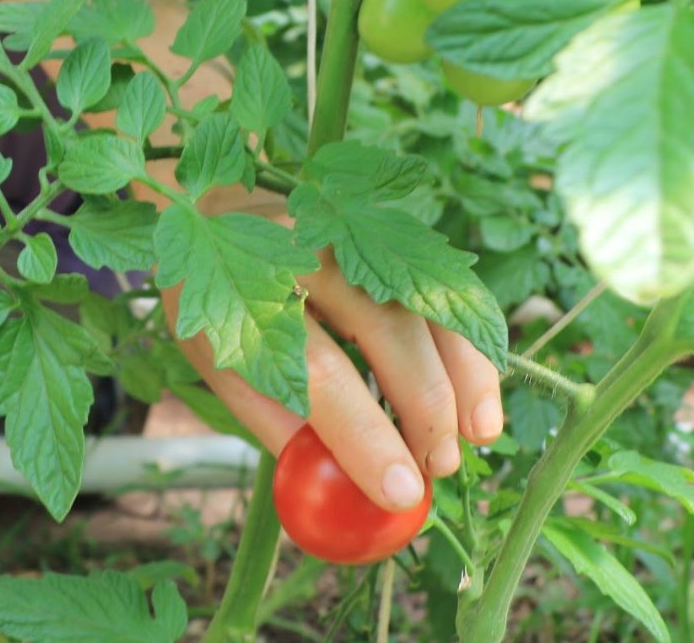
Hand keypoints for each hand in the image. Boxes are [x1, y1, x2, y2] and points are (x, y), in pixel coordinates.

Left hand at [165, 249, 502, 513]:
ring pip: (426, 299)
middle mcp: (308, 248)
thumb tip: (337, 487)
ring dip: (463, 371)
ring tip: (480, 435)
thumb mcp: (221, 361)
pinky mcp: (387, 225)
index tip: (400, 491)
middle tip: (439, 467)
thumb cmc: (217, 297)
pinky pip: (443, 280)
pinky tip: (481, 384)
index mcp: (251, 292)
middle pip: (386, 331)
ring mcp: (353, 227)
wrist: (212, 202)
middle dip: (425, 407)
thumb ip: (275, 419)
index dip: (365, 435)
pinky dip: (469, 334)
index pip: (318, 373)